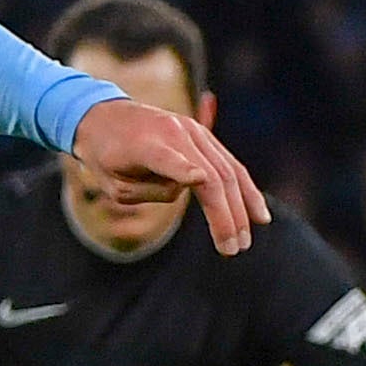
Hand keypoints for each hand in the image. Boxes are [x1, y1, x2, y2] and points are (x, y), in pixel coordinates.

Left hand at [72, 97, 269, 254]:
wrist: (105, 116)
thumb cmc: (105, 157)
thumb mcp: (113, 183)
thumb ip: (148, 190)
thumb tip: (190, 187)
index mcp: (145, 145)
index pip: (167, 159)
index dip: (182, 170)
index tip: (198, 180)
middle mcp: (175, 133)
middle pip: (211, 176)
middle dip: (225, 215)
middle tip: (233, 249)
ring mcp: (193, 131)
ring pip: (228, 171)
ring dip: (241, 207)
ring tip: (245, 240)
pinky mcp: (202, 135)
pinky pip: (230, 164)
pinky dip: (246, 189)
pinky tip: (260, 214)